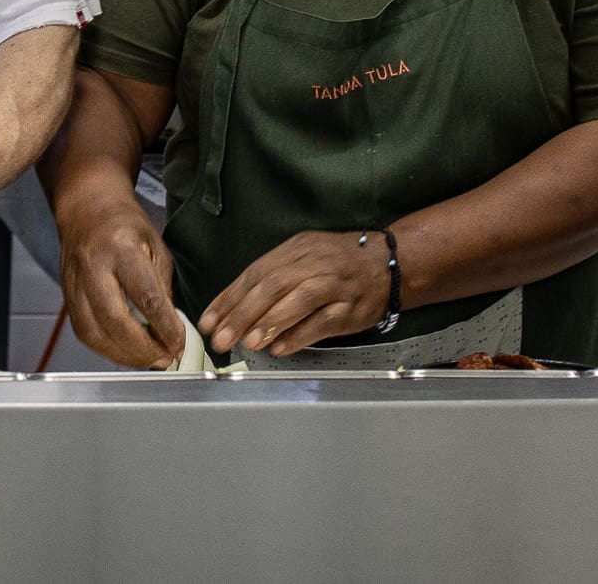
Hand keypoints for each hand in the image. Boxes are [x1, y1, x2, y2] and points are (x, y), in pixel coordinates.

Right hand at [55, 196, 186, 368]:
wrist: (88, 209)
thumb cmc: (124, 225)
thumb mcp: (156, 248)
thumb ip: (162, 290)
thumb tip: (170, 331)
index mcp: (122, 248)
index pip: (146, 297)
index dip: (165, 327)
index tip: (179, 344)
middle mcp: (94, 266)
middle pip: (114, 320)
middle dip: (142, 348)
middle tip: (163, 358)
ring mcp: (74, 281)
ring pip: (93, 332)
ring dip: (123, 355)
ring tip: (147, 360)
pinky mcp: (66, 295)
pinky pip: (83, 331)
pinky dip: (105, 348)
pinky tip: (124, 351)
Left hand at [199, 230, 388, 357]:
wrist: (387, 263)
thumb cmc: (336, 263)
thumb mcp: (302, 258)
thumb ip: (271, 280)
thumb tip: (233, 311)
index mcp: (295, 249)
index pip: (255, 273)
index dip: (230, 298)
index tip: (209, 321)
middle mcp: (313, 263)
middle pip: (273, 285)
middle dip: (243, 313)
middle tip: (222, 337)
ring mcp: (335, 284)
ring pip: (300, 300)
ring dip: (271, 322)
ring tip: (249, 342)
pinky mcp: (352, 308)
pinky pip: (324, 321)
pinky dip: (301, 335)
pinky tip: (282, 348)